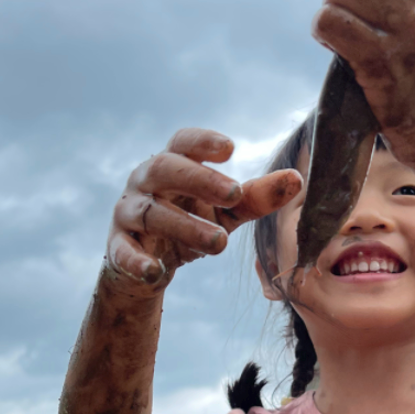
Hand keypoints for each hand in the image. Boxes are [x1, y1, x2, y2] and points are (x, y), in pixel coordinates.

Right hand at [107, 128, 301, 291]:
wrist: (149, 266)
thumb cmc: (190, 223)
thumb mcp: (226, 211)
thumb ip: (255, 196)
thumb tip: (296, 179)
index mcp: (172, 165)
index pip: (183, 142)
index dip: (203, 142)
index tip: (230, 148)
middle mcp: (145, 182)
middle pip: (165, 168)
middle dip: (200, 179)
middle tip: (235, 193)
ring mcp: (128, 213)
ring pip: (153, 213)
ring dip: (186, 226)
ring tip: (220, 242)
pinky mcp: (118, 247)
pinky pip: (123, 252)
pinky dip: (138, 261)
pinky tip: (157, 271)